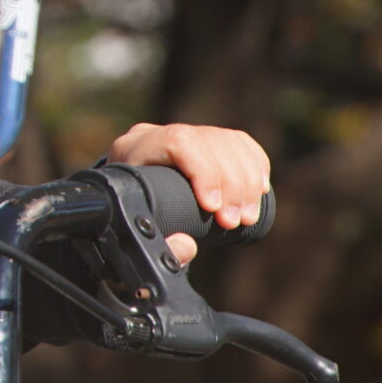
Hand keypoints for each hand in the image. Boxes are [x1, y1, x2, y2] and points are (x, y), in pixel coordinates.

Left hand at [106, 122, 269, 263]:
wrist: (122, 208)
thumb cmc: (128, 225)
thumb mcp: (134, 239)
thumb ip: (158, 248)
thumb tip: (186, 246)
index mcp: (132, 150)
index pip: (177, 142)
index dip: (203, 172)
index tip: (213, 208)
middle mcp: (157, 135)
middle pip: (208, 142)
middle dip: (230, 185)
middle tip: (234, 222)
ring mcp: (183, 135)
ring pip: (227, 141)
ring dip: (247, 181)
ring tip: (247, 217)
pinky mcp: (205, 141)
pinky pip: (239, 141)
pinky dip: (256, 165)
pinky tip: (259, 190)